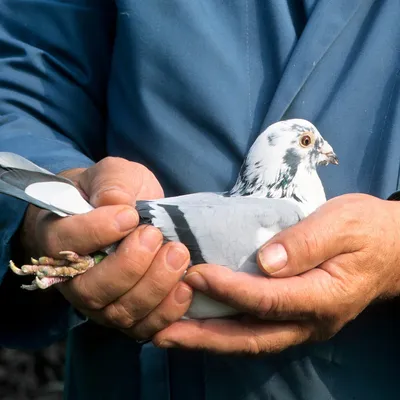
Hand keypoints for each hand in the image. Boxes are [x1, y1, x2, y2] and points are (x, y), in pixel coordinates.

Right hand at [19, 157, 192, 339]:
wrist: (126, 216)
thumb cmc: (113, 193)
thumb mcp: (112, 174)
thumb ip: (111, 182)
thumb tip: (115, 201)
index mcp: (58, 237)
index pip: (65, 243)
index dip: (96, 232)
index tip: (129, 215)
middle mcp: (73, 279)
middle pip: (92, 289)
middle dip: (130, 265)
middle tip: (155, 236)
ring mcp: (100, 303)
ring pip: (119, 312)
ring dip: (153, 287)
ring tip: (178, 255)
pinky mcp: (127, 315)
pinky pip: (143, 327)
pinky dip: (166, 312)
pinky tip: (185, 287)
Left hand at [153, 194, 399, 352]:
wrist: (391, 248)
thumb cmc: (366, 230)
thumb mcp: (342, 223)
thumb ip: (305, 242)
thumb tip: (266, 261)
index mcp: (325, 296)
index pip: (268, 299)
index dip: (229, 290)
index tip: (194, 275)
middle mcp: (311, 321)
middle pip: (252, 336)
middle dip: (205, 337)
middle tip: (162, 332)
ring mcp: (302, 324)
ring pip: (250, 340)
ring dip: (209, 340)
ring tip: (168, 335)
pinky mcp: (294, 317)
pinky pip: (255, 330)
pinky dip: (224, 331)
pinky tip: (198, 324)